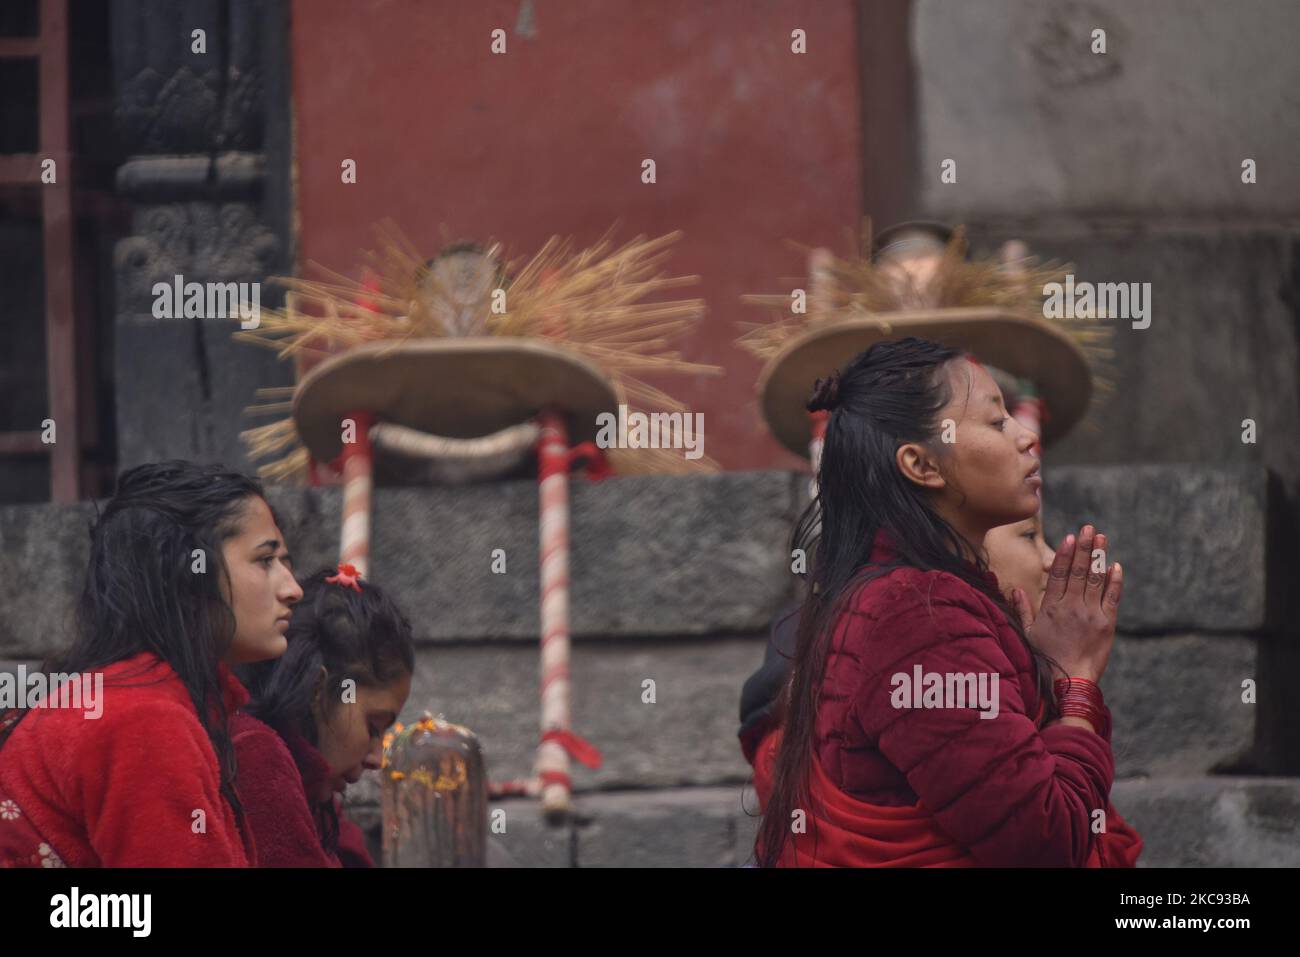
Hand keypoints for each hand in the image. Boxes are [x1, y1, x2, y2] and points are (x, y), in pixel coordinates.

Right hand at [1011, 524, 1121, 682]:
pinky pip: (1112, 597)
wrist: (1070, 681)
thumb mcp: (1027, 633)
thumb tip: (1015, 590)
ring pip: (1095, 579)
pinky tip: (1115, 565)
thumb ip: (1022, 609)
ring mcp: (1090, 614)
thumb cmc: (1045, 659)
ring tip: (1101, 538)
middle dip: (1083, 547)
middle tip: (1088, 528)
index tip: (1069, 537)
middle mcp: (1071, 607)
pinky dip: (1115, 581)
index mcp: (1050, 607)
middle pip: (1077, 571)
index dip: (1064, 554)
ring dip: (1099, 557)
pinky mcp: (1107, 623)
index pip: (1058, 574)